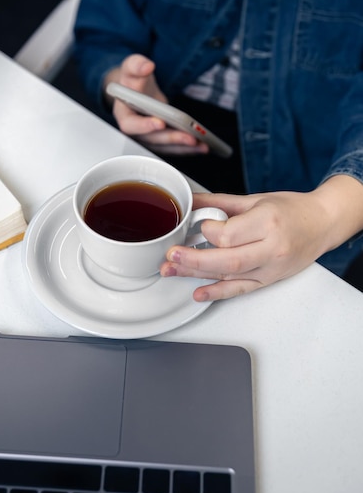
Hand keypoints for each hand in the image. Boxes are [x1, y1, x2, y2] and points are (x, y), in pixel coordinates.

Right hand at [104, 54, 208, 153]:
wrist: (137, 91)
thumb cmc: (133, 81)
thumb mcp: (132, 68)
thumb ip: (136, 65)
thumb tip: (146, 65)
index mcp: (123, 114)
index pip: (130, 125)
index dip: (144, 125)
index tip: (160, 122)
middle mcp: (135, 130)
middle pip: (152, 139)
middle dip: (172, 139)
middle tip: (191, 137)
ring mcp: (147, 138)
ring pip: (164, 147)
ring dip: (184, 147)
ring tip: (202, 145)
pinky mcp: (159, 141)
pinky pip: (172, 148)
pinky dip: (187, 148)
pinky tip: (202, 146)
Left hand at [160, 176, 362, 300]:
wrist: (322, 224)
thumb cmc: (292, 209)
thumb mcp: (255, 199)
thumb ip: (219, 202)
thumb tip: (190, 200)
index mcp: (268, 222)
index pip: (229, 235)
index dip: (208, 231)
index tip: (200, 225)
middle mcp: (271, 248)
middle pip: (226, 260)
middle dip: (193, 259)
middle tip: (170, 256)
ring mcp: (271, 268)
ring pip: (229, 276)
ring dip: (197, 274)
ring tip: (172, 270)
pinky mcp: (269, 280)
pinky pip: (240, 290)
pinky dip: (217, 293)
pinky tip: (198, 293)